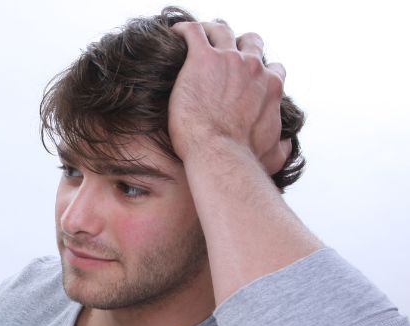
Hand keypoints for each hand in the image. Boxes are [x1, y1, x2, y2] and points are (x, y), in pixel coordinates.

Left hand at [168, 21, 289, 174]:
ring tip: (196, 39)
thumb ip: (283, 146)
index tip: (243, 77)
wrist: (218, 153)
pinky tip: (175, 34)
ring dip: (210, 32)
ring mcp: (228, 59)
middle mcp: (253, 67)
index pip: (271, 67)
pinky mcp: (202, 58)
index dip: (258, 70)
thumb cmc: (243, 159)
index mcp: (271, 86)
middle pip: (250, 42)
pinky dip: (184, 30)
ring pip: (221, 30)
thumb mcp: (273, 155)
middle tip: (220, 53)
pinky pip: (193, 32)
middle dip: (238, 44)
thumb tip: (286, 144)